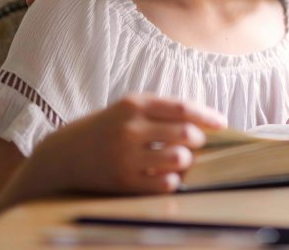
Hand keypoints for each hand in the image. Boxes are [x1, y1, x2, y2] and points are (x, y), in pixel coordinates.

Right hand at [33, 95, 226, 194]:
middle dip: (198, 140)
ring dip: (186, 161)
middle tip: (195, 143)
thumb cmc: (107, 127)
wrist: (65, 154)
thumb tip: (204, 121)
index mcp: (135, 104)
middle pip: (186, 134)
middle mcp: (131, 128)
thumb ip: (162, 110)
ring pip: (179, 159)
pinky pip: (165, 184)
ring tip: (179, 158)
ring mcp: (126, 156)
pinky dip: (173, 180)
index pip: (182, 108)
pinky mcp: (124, 182)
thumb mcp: (129, 107)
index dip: (207, 116)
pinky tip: (166, 175)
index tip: (222, 123)